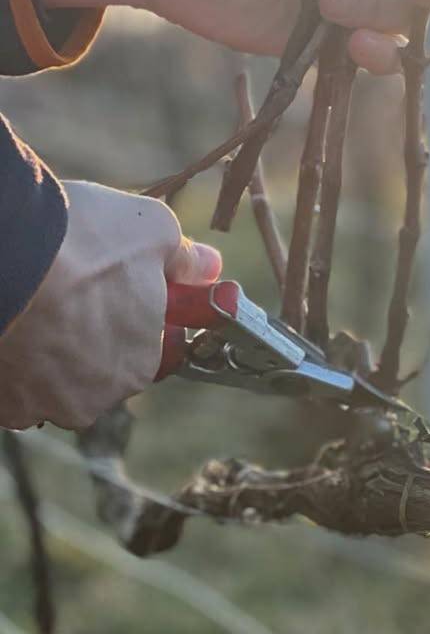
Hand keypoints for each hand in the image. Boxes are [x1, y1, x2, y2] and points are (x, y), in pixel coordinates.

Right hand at [0, 182, 220, 430]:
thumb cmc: (81, 240)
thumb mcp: (153, 230)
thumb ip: (184, 258)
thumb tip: (206, 267)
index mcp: (141, 364)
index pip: (153, 349)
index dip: (141, 316)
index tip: (121, 287)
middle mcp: (93, 397)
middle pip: (99, 365)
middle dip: (92, 332)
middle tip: (71, 286)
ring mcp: (38, 403)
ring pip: (50, 377)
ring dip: (47, 348)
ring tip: (35, 299)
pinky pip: (12, 382)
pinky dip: (12, 356)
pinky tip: (10, 319)